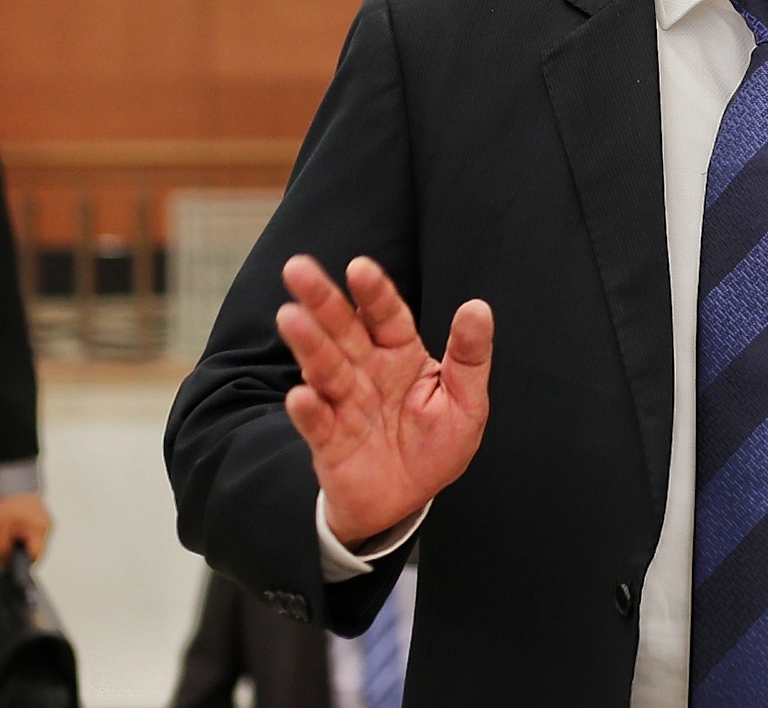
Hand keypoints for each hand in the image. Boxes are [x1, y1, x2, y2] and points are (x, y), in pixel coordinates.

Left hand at [0, 493, 51, 566]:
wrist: (7, 476)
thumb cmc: (5, 502)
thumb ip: (2, 553)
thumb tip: (3, 568)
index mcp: (41, 531)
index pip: (34, 558)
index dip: (20, 566)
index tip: (6, 568)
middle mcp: (46, 526)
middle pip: (33, 550)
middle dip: (18, 554)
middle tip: (1, 553)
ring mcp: (42, 519)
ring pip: (31, 541)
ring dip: (18, 544)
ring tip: (3, 539)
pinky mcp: (36, 515)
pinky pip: (30, 532)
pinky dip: (19, 535)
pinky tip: (7, 531)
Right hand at [277, 256, 493, 547]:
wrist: (406, 499)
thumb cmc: (436, 443)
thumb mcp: (466, 400)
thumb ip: (470, 356)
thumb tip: (478, 307)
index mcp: (400, 353)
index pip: (386, 315)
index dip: (374, 292)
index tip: (360, 267)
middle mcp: (366, 370)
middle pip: (343, 329)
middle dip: (322, 300)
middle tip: (298, 269)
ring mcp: (344, 403)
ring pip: (324, 367)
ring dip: (307, 343)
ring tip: (290, 317)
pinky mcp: (329, 441)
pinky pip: (317, 423)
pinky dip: (308, 410)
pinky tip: (300, 396)